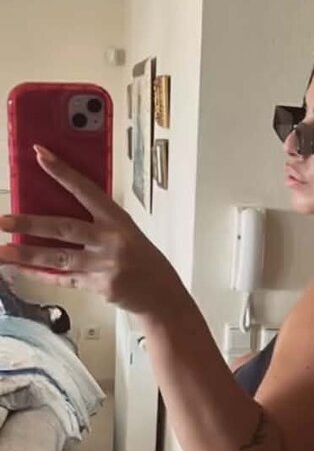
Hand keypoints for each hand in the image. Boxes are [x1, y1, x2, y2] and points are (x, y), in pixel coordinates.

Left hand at [0, 146, 177, 315]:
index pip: (86, 190)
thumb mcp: (127, 232)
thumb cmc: (142, 258)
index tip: (40, 155)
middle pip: (64, 228)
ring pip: (58, 258)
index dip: (63, 173)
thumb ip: (98, 223)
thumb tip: (55, 213)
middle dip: (31, 225)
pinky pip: (63, 279)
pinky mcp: (98, 286)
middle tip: (4, 220)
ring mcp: (103, 265)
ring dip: (26, 255)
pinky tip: (19, 271)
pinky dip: (40, 275)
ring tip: (2, 251)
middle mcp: (110, 240)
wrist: (161, 295)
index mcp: (117, 219)